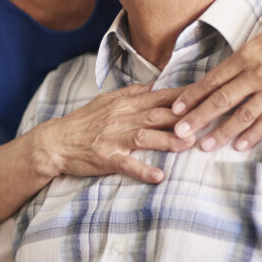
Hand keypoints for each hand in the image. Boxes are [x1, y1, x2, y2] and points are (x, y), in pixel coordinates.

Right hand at [38, 84, 194, 183]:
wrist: (55, 142)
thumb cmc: (81, 123)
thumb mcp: (105, 101)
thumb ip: (131, 94)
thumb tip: (154, 85)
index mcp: (123, 105)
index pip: (159, 97)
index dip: (183, 97)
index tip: (206, 95)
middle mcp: (121, 119)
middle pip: (157, 115)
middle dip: (183, 118)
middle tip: (207, 120)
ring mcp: (114, 139)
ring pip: (145, 137)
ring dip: (168, 140)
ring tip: (189, 145)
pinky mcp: (106, 158)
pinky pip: (127, 164)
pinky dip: (143, 170)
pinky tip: (159, 176)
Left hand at [171, 0, 261, 151]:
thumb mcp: (259, 39)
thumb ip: (240, 60)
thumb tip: (219, 78)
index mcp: (245, 56)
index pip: (211, 80)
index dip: (192, 96)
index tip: (175, 109)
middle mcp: (256, 73)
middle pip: (220, 100)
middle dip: (197, 118)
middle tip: (179, 132)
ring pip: (242, 115)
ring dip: (221, 132)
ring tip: (204, 145)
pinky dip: (253, 134)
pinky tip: (239, 145)